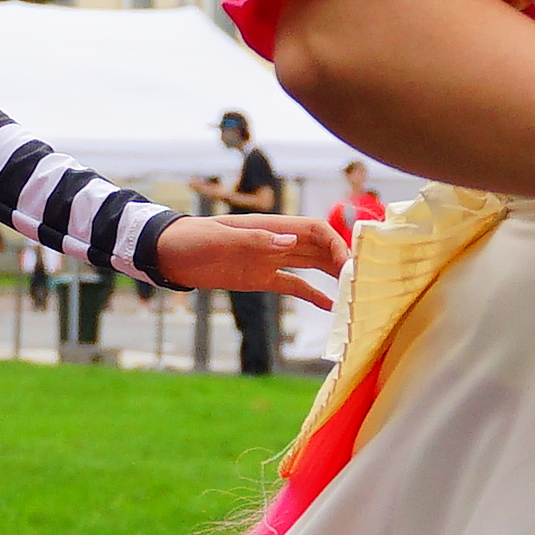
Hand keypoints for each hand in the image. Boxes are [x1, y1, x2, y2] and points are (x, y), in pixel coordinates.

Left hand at [153, 212, 347, 299]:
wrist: (168, 254)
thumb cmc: (191, 240)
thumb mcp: (220, 239)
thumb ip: (255, 241)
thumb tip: (290, 243)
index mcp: (270, 227)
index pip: (315, 231)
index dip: (336, 244)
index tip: (351, 264)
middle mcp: (276, 242)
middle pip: (319, 248)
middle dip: (343, 261)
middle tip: (366, 281)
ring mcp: (269, 260)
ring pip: (311, 265)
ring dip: (333, 275)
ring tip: (357, 292)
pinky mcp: (259, 278)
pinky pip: (293, 285)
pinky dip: (312, 295)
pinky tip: (330, 306)